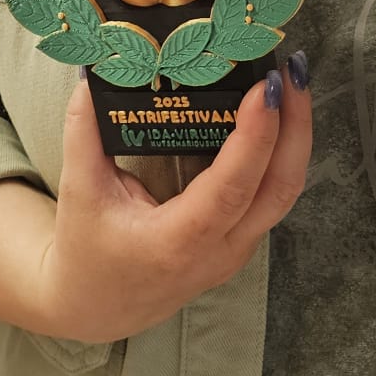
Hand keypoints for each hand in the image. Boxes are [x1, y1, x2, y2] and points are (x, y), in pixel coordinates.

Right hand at [31, 62, 312, 342]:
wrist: (98, 306)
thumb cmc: (87, 251)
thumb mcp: (79, 191)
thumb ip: (83, 130)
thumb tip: (90, 72)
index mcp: (177, 243)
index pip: (231, 188)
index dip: (254, 137)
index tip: (265, 87)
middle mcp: (219, 251)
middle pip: (279, 188)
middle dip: (294, 125)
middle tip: (291, 69)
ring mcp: (237, 250)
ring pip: (285, 192)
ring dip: (295, 135)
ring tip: (291, 81)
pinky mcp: (242, 241)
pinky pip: (275, 194)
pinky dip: (283, 150)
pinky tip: (277, 113)